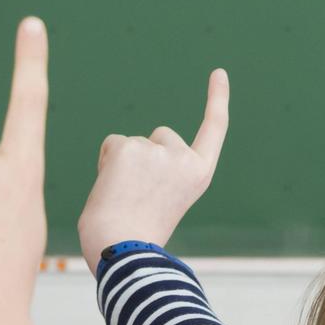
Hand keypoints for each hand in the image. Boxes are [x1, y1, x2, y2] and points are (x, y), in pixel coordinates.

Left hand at [75, 69, 228, 269]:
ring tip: (123, 198)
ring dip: (123, 165)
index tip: (218, 73)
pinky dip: (106, 163)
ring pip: (132, 144)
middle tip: (138, 195)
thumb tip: (126, 157)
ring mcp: (156, 151)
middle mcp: (183, 158)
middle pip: (159, 136)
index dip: (216, 99)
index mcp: (198, 175)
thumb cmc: (138, 237)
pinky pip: (112, 144)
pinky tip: (111, 188)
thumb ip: (160, 173)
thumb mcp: (164, 201)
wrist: (122, 251)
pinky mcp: (128, 148)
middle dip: (145, 155)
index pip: (213, 129)